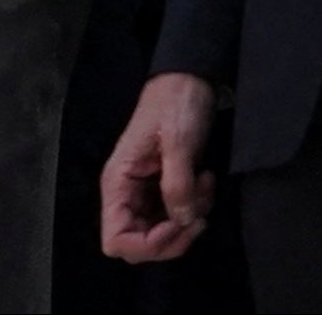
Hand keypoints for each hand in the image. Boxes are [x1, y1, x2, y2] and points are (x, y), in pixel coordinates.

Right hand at [96, 74, 217, 263]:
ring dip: (189, 218)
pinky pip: (178, 215)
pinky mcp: (166, 188)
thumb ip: (177, 182)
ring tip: (205, 184)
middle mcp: (128, 194)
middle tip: (198, 212)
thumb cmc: (176, 102)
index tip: (176, 223)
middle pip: (141, 244)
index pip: (116, 240)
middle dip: (174, 235)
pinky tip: (206, 179)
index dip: (146, 244)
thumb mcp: (178, 139)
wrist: (189, 78)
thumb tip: (182, 220)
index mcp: (118, 183)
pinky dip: (196, 206)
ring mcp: (147, 193)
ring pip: (163, 232)